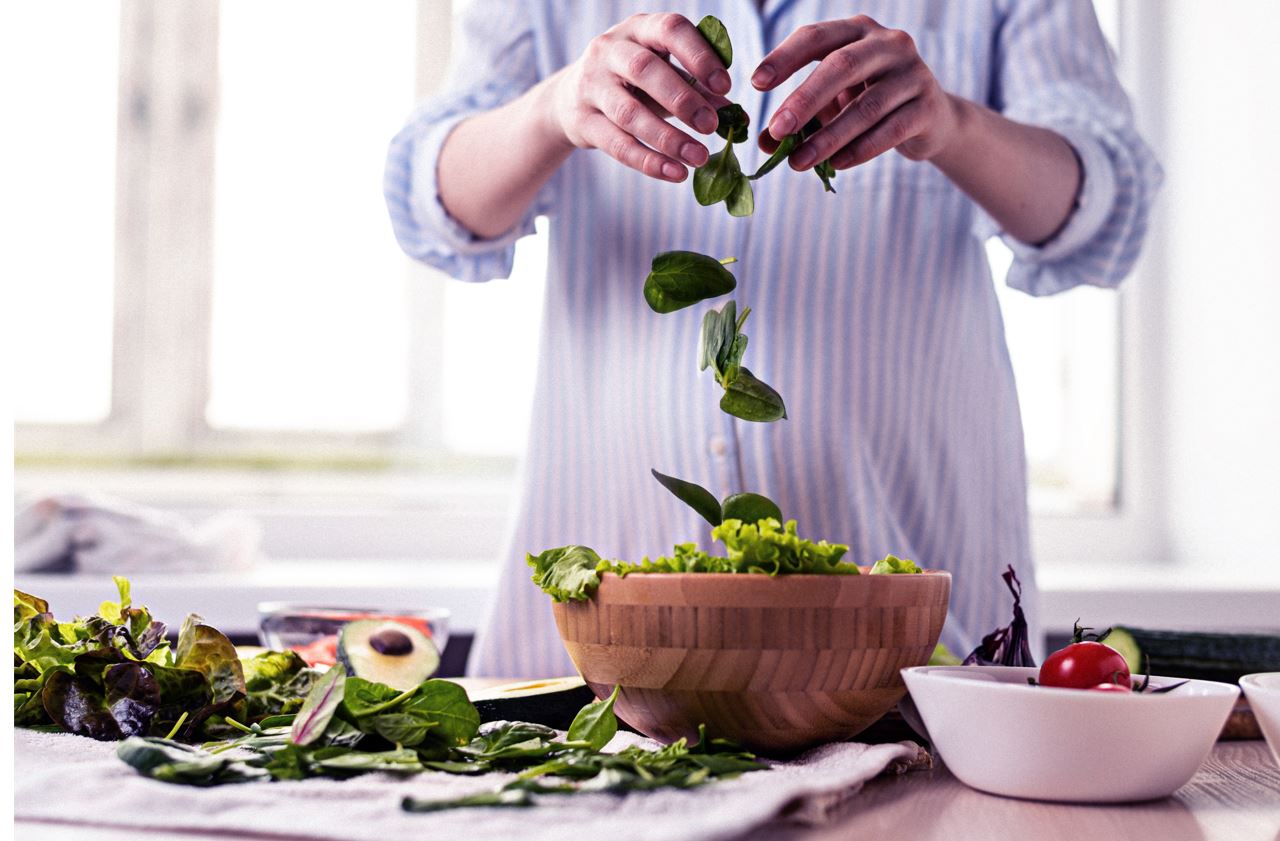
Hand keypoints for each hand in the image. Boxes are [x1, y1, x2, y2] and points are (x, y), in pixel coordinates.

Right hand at [546, 13, 732, 182]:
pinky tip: (675, 174)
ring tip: (699, 157)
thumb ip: (699, 90)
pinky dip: (648, 162)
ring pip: (629, 113)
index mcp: (638, 29)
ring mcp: (591, 85)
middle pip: (645, 70)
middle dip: (683, 99)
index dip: (699, 56)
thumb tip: (738, 116)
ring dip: (668, 138)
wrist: (570, 99)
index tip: (725, 85)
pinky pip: (617, 144)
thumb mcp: (665, 76)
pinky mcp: (582, 121)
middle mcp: (609, 51)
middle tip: (712, 126)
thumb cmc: (632, 83)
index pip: (669, 30)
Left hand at [752, 16, 959, 171]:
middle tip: (777, 129)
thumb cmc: (870, 103)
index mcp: (857, 31)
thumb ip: (799, 119)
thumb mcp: (832, 104)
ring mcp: (913, 73)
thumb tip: (765, 142)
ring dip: (828, 137)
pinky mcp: (928, 106)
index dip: (785, 58)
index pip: (816, 37)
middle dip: (805, 100)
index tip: (756, 83)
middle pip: (842, 67)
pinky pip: (889, 130)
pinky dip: (859, 150)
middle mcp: (888, 44)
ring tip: (799, 162)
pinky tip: (836, 165)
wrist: (931, 119)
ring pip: (866, 106)